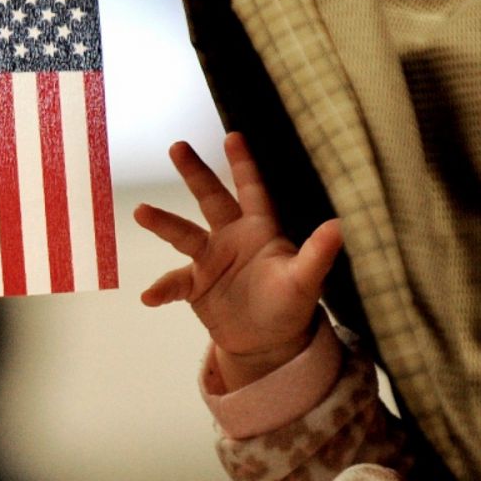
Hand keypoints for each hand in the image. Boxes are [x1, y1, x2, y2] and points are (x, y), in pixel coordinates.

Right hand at [135, 132, 342, 388]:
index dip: (243, 163)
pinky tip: (150, 297)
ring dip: (163, 223)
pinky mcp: (195, 286)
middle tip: (178, 146)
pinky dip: (162, 289)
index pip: (251, 190)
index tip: (233, 136)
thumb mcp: (306, 280)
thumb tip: (338, 226)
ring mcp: (210, 260)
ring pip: (184, 234)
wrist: (267, 343)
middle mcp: (231, 237)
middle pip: (210, 198)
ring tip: (141, 212)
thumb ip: (318, 253)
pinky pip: (174, 284)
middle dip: (194, 172)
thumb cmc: (291, 305)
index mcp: (259, 229)